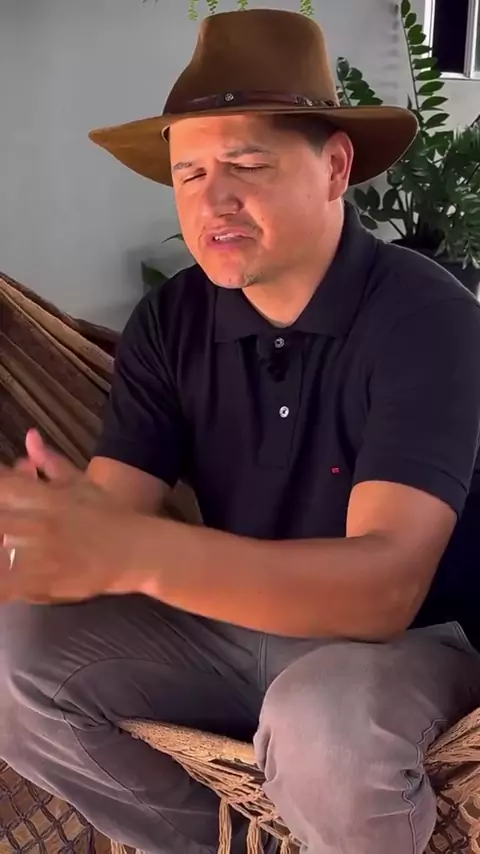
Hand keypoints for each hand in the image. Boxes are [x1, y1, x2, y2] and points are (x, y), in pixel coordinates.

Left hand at [0, 432, 150, 602]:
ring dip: (0, 546)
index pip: (3, 487)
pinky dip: (2, 584)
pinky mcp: (44, 584)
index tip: (0, 494)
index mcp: (45, 497)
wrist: (137, 550)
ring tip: (4, 545)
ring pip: (2, 552)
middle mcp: (39, 523)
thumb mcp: (81, 482)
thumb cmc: (109, 514)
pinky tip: (4, 578)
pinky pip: (9, 586)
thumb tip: (30, 435)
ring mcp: (40, 556)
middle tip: (3, 525)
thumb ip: (51, 462)